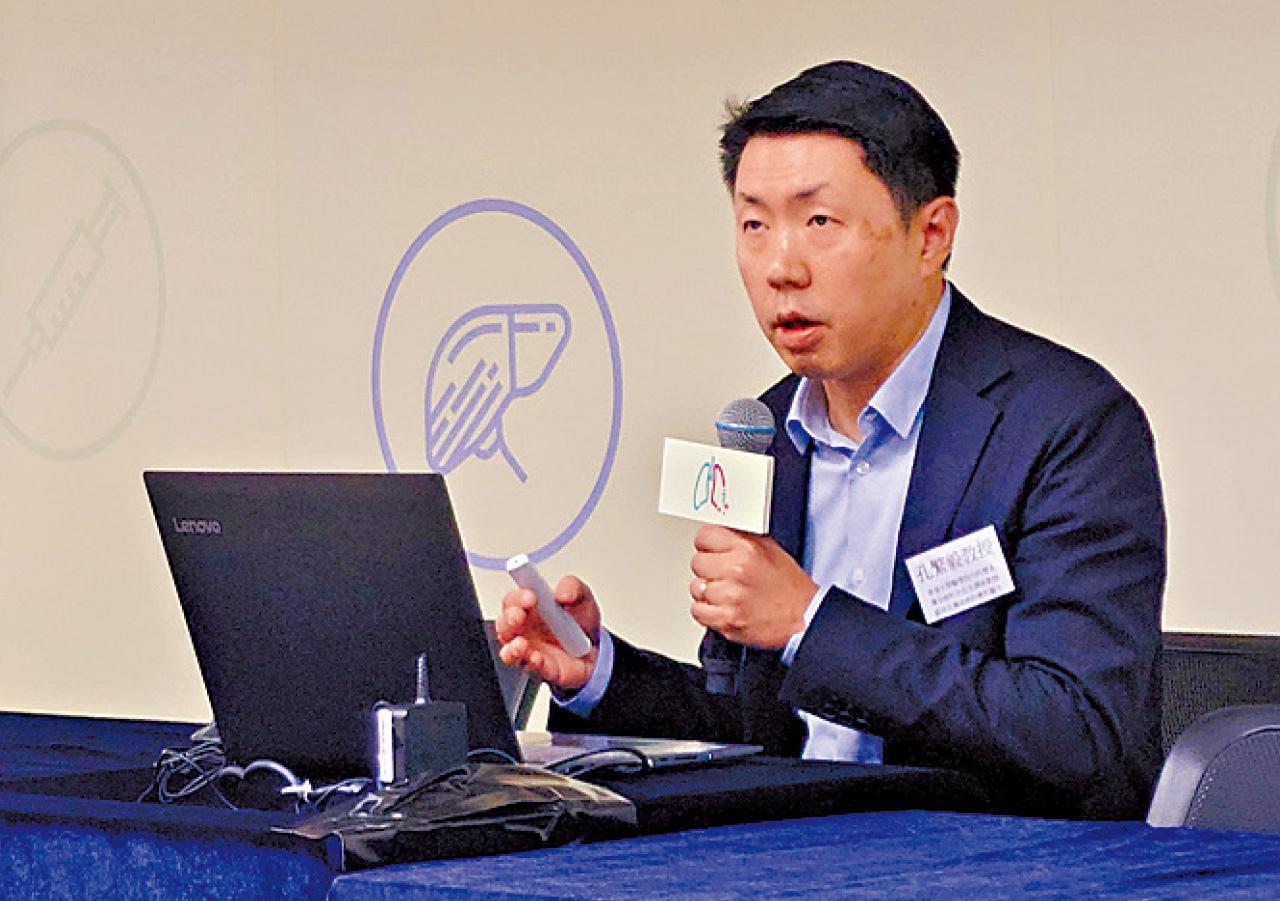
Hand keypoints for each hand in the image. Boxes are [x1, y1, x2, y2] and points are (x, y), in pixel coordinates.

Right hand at [497, 574, 600, 691]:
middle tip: (520, 615)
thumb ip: (573, 587)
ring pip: (509, 650)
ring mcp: (531, 650)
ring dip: (512, 647)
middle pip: (504, 624)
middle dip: (509, 619)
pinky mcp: (542, 668)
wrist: (595, 650)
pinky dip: (532, 663)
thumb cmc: (580, 623)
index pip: (513, 600)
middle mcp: (525, 629)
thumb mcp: (582, 597)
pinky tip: (537, 658)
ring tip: (521, 643)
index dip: (517, 598)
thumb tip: (563, 592)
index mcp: (530, 608)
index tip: (530, 596)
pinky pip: (531, 668)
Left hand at [689, 524, 816, 649]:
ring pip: (696, 588)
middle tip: (721, 574)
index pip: (704, 537)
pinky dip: (706, 611)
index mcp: (746, 550)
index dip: (706, 543)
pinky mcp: (726, 621)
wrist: (804, 618)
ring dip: (707, 592)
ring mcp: (729, 598)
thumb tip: (719, 536)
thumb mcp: (770, 550)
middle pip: (697, 563)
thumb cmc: (790, 587)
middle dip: (707, 568)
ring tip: (725, 593)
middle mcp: (736, 572)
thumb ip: (742, 540)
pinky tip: (721, 607)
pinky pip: (697, 611)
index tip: (710, 549)